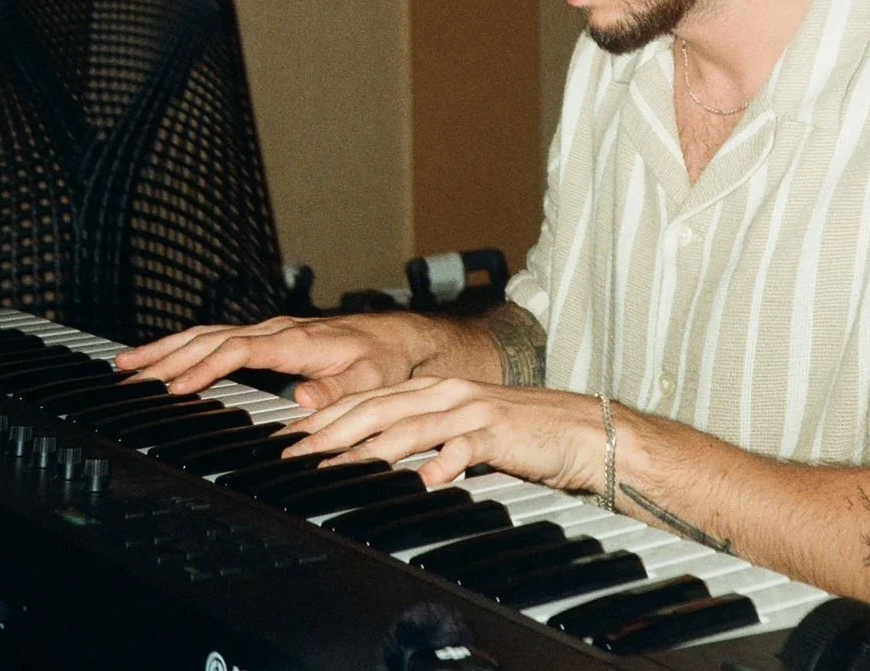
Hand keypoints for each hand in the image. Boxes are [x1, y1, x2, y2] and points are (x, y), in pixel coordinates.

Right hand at [113, 313, 431, 408]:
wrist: (395, 339)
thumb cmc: (383, 360)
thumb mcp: (372, 379)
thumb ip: (339, 389)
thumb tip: (305, 397)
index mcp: (295, 340)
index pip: (239, 350)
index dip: (205, 367)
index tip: (176, 387)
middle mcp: (275, 331)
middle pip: (210, 338)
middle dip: (167, 356)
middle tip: (128, 375)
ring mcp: (267, 332)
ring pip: (206, 335)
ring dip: (166, 349)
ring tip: (127, 364)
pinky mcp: (264, 338)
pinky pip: (215, 339)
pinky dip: (183, 347)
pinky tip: (161, 360)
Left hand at [281, 377, 606, 492]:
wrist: (579, 431)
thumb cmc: (518, 436)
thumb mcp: (460, 430)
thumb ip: (420, 437)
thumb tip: (373, 456)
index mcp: (433, 389)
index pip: (367, 400)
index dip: (325, 417)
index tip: (290, 437)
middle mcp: (445, 393)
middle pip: (377, 409)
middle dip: (330, 431)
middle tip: (294, 453)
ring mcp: (471, 411)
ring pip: (410, 427)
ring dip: (369, 449)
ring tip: (336, 467)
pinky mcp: (497, 433)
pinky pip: (463, 449)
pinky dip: (440, 464)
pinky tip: (421, 481)